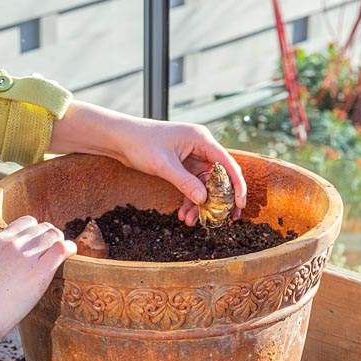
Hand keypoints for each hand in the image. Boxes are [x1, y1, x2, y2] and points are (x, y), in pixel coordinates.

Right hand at [0, 216, 75, 356]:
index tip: (41, 245)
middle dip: (51, 239)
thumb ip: (1, 262)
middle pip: (44, 229)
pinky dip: (70, 249)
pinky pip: (62, 249)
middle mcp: (13, 243)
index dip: (38, 233)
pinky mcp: (39, 272)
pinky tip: (71, 255)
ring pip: (54, 235)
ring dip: (60, 244)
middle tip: (54, 255)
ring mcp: (26, 256)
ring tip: (62, 257)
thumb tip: (13, 273)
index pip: (27, 223)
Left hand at [51, 101, 246, 225]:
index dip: (237, 185)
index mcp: (201, 140)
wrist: (120, 139)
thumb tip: (204, 200)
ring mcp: (192, 158)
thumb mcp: (163, 165)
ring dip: (200, 205)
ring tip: (190, 222)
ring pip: (205, 185)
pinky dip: (189, 201)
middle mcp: (201, 148)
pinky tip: (183, 215)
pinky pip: (192, 187)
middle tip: (221, 220)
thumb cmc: (141, 143)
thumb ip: (185, 183)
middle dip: (217, 200)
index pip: (227, 164)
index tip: (239, 205)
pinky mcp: (183, 167)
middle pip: (219, 177)